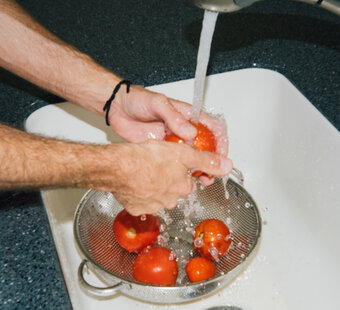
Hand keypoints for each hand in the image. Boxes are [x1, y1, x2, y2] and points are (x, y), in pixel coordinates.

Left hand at [108, 86, 228, 184]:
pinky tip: (183, 179)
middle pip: (206, 147)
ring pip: (192, 158)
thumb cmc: (138, 100)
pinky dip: (182, 173)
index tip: (222, 154)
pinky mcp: (162, 152)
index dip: (221, 141)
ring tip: (202, 179)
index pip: (212, 127)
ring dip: (199, 169)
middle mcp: (183, 130)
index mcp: (187, 116)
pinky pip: (176, 164)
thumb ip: (174, 117)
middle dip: (212, 160)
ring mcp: (173, 142)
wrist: (117, 108)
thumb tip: (191, 132)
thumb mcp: (158, 103)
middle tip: (213, 172)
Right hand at [109, 140, 231, 214]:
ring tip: (144, 171)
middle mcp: (169, 200)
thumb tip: (227, 166)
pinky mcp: (135, 207)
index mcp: (182, 187)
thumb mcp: (184, 153)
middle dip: (167, 180)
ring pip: (156, 196)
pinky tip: (133, 181)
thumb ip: (207, 161)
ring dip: (152, 186)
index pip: (188, 182)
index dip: (182, 171)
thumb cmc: (148, 158)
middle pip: (173, 191)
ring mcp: (152, 206)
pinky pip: (139, 201)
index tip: (174, 164)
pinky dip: (137, 192)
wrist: (119, 167)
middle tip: (157, 165)